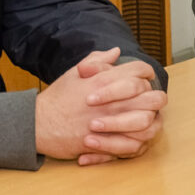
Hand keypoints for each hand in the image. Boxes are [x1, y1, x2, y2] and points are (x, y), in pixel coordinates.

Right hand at [36, 48, 166, 164]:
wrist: (39, 124)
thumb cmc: (57, 98)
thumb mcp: (75, 73)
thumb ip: (97, 61)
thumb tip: (116, 52)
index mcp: (105, 80)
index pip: (140, 70)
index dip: (147, 73)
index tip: (146, 79)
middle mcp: (112, 100)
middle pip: (152, 96)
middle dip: (155, 97)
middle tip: (150, 101)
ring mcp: (111, 122)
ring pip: (148, 120)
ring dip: (150, 120)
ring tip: (145, 119)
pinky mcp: (107, 141)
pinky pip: (135, 143)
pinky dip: (139, 140)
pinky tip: (135, 135)